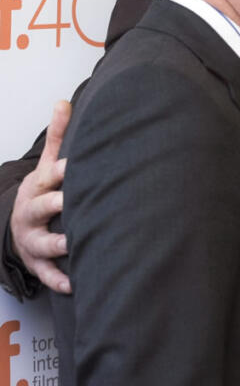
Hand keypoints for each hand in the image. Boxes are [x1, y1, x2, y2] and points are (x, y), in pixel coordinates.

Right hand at [12, 100, 71, 293]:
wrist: (17, 225)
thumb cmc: (43, 191)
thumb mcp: (47, 164)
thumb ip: (58, 135)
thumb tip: (65, 100)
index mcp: (39, 186)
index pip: (50, 175)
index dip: (63, 170)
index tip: (76, 165)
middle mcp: (33, 212)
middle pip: (42, 206)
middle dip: (55, 203)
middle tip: (70, 202)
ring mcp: (32, 238)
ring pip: (43, 241)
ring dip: (58, 243)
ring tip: (73, 244)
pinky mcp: (36, 261)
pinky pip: (45, 272)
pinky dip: (57, 279)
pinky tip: (72, 284)